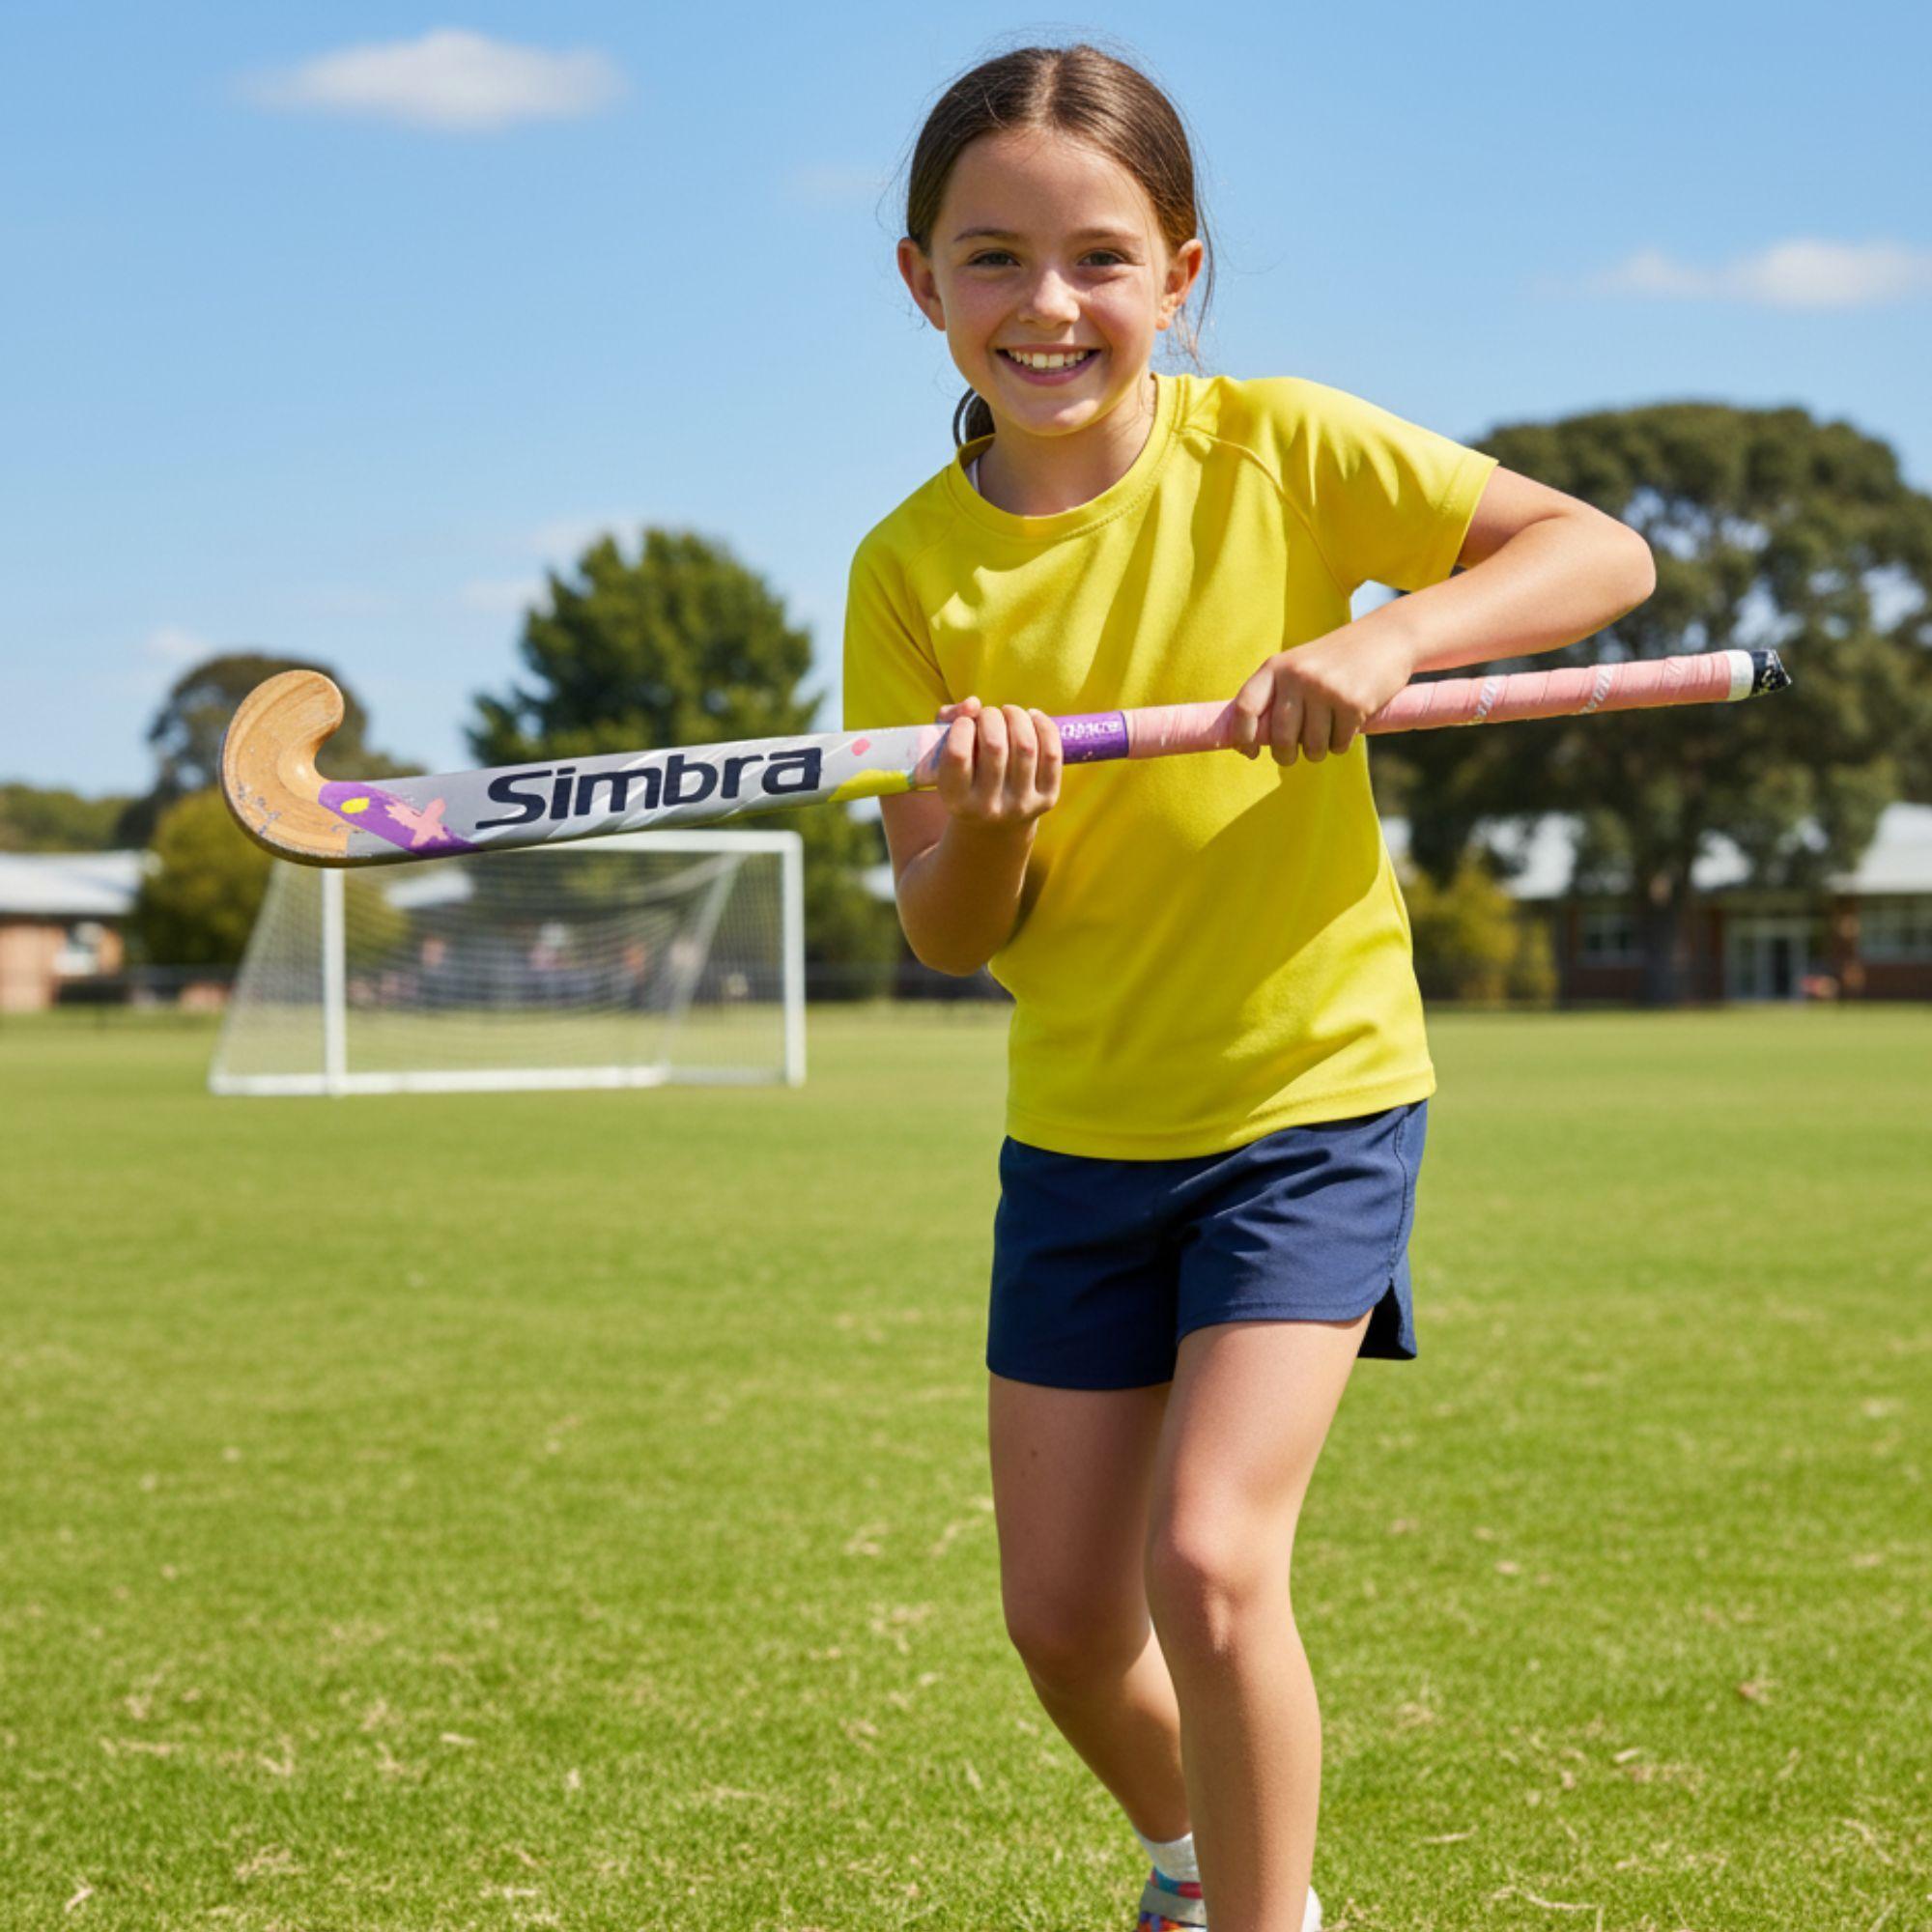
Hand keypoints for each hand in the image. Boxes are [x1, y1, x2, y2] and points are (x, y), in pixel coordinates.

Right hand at [931, 696, 1062, 828]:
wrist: (994, 823)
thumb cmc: (965, 775)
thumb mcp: (944, 755)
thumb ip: (948, 721)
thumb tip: (973, 704)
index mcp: (956, 800)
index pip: (958, 754)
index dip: (962, 726)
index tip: (965, 722)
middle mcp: (988, 808)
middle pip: (995, 746)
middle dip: (991, 716)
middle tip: (988, 714)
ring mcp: (1020, 805)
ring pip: (1025, 746)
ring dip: (1016, 716)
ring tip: (1009, 712)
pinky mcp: (1047, 799)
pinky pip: (1052, 754)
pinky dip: (1043, 725)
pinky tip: (1032, 716)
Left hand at [1230, 626, 1415, 765]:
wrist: (1386, 637)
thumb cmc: (1335, 662)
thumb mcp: (1298, 667)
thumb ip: (1274, 697)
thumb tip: (1247, 745)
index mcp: (1276, 667)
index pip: (1245, 707)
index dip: (1241, 736)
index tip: (1249, 751)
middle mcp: (1297, 676)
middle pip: (1280, 738)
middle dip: (1285, 755)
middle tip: (1292, 755)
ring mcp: (1325, 689)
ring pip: (1312, 746)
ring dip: (1318, 751)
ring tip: (1325, 735)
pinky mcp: (1352, 703)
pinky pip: (1338, 744)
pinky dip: (1341, 743)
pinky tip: (1347, 724)